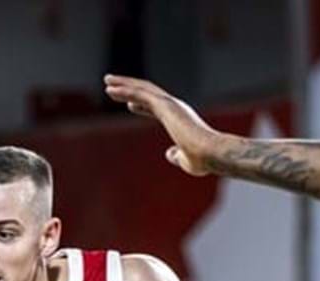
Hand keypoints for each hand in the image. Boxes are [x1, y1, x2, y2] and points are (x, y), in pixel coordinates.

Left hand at [103, 75, 221, 174]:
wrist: (212, 153)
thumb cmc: (203, 160)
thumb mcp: (186, 160)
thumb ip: (177, 155)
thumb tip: (170, 153)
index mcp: (180, 118)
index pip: (156, 107)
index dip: (142, 105)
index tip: (129, 103)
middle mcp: (175, 106)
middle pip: (148, 92)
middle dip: (130, 87)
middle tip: (112, 84)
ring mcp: (170, 104)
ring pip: (142, 89)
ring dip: (123, 85)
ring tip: (107, 81)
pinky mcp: (165, 105)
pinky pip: (141, 94)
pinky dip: (125, 90)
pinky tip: (111, 89)